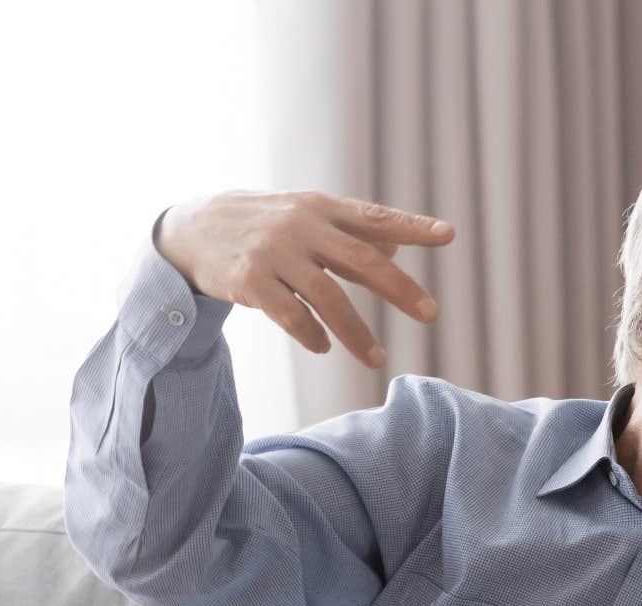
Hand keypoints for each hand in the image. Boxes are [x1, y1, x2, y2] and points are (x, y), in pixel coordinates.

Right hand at [153, 190, 455, 367]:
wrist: (193, 228)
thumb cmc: (267, 226)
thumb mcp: (308, 219)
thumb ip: (351, 234)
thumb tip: (396, 250)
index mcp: (322, 208)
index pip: (375, 217)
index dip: (412, 225)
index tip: (448, 235)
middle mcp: (301, 225)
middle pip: (361, 259)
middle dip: (399, 289)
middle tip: (431, 314)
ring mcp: (274, 252)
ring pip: (327, 296)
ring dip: (356, 332)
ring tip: (377, 359)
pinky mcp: (248, 279)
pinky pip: (289, 314)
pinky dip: (311, 333)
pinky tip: (323, 347)